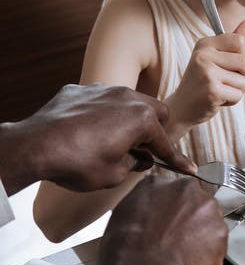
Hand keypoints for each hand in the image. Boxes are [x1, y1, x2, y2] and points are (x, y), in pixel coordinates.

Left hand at [1, 83, 194, 194]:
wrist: (35, 146)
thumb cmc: (77, 163)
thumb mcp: (114, 174)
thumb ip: (134, 164)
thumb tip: (140, 158)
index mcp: (141, 118)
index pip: (165, 143)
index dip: (176, 160)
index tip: (189, 168)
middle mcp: (126, 97)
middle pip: (155, 111)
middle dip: (154, 131)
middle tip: (146, 151)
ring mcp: (101, 89)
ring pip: (128, 101)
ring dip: (128, 119)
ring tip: (114, 141)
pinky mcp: (79, 90)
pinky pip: (100, 100)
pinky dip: (101, 114)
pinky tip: (87, 132)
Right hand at [98, 176, 227, 264]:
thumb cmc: (130, 242)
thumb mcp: (131, 202)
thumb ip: (152, 194)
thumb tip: (155, 199)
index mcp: (176, 184)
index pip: (182, 193)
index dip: (174, 209)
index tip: (169, 220)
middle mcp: (198, 194)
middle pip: (199, 207)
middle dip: (190, 221)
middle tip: (175, 238)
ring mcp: (212, 216)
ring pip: (210, 225)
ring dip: (200, 236)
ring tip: (181, 251)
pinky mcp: (221, 239)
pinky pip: (216, 245)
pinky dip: (206, 254)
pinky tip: (189, 260)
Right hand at [168, 21, 244, 131]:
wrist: (180, 108)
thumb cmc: (201, 83)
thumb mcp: (215, 58)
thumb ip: (233, 42)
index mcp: (205, 44)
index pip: (239, 41)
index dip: (241, 57)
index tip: (228, 65)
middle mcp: (203, 55)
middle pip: (244, 62)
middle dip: (242, 76)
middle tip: (223, 82)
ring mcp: (207, 72)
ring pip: (243, 80)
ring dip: (235, 90)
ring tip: (218, 90)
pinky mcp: (212, 90)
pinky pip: (238, 94)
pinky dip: (232, 100)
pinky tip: (217, 100)